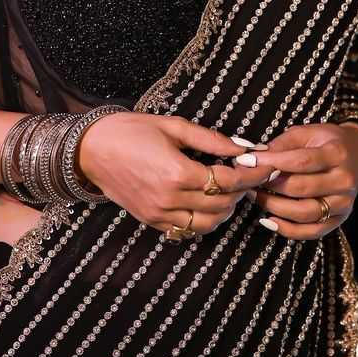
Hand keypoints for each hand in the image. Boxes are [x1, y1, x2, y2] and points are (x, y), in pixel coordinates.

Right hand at [77, 113, 276, 236]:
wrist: (91, 150)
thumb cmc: (131, 130)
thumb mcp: (173, 126)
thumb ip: (210, 138)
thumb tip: (242, 147)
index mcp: (178, 172)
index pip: (228, 180)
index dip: (251, 174)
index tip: (266, 166)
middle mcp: (170, 199)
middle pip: (222, 204)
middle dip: (242, 191)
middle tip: (251, 176)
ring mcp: (160, 214)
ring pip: (208, 224)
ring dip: (225, 210)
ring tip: (230, 190)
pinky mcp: (151, 221)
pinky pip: (186, 231)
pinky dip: (203, 221)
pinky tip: (207, 203)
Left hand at [240, 123, 357, 238]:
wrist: (357, 155)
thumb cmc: (325, 141)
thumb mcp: (306, 133)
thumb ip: (282, 145)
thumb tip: (254, 157)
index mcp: (337, 153)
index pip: (301, 161)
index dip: (272, 162)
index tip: (247, 161)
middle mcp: (344, 180)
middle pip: (302, 188)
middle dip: (269, 185)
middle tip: (248, 180)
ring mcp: (344, 203)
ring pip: (306, 212)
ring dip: (275, 207)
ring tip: (256, 196)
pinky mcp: (339, 219)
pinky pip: (312, 231)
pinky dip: (288, 230)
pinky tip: (269, 220)